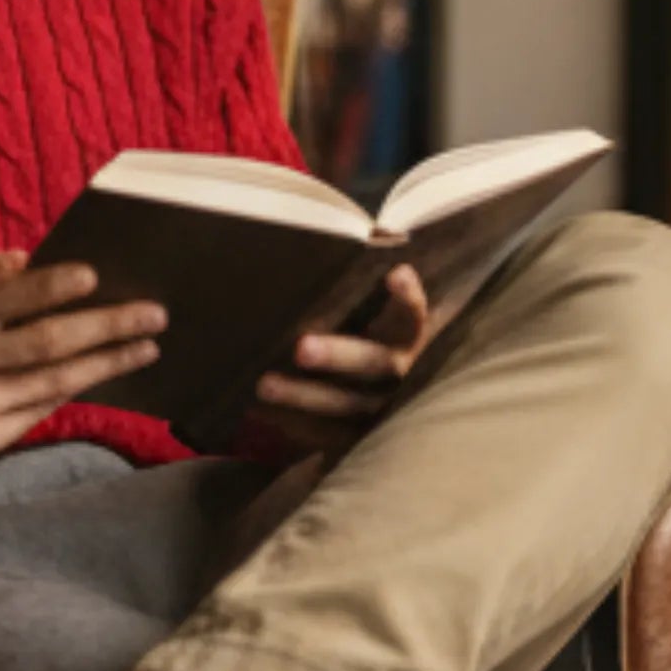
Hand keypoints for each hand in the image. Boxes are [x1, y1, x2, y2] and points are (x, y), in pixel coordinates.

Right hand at [0, 249, 166, 464]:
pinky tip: (101, 371)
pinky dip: (73, 389)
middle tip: (154, 314)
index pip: (5, 299)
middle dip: (106, 328)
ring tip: (145, 346)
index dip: (52, 288)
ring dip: (105, 364)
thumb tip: (33, 262)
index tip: (94, 276)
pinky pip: (37, 411)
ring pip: (52, 384)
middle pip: (45, 345)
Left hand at [244, 263, 428, 460]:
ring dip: (303, 396)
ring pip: (343, 406)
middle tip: (301, 348)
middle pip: (374, 365)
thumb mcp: (358, 296)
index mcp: (402, 335)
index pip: (412, 315)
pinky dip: (291, 423)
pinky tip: (258, 410)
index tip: (396, 272)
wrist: (354, 379)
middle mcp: (396, 374)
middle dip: (338, 356)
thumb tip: (359, 234)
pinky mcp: (350, 437)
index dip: (408, 297)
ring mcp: (375, 409)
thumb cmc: (351, 318)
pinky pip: (322, 435)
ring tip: (264, 384)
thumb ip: (358, 267)